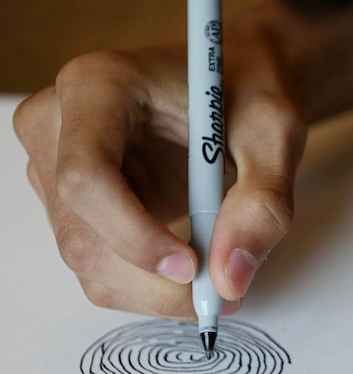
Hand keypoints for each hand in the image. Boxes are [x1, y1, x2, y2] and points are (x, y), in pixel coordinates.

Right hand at [13, 10, 307, 317]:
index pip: (87, 177)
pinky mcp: (72, 201)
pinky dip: (146, 285)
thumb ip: (261, 203)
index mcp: (98, 85)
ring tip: (220, 279)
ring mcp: (56, 165)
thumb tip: (231, 279)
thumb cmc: (252, 90)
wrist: (238, 80)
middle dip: (153, 280)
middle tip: (223, 294)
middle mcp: (58, 123)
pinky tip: (194, 270)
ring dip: (153, 290)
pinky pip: (97, 263)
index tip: (195, 266)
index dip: (135, 235)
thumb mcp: (275, 134)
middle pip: (81, 231)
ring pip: (86, 259)